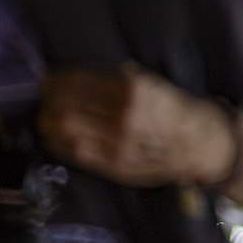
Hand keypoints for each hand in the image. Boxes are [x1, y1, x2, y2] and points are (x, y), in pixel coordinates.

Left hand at [37, 66, 235, 189]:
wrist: (198, 144)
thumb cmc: (172, 109)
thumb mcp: (151, 82)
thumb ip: (117, 77)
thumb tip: (75, 76)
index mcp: (132, 90)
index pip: (76, 83)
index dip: (55, 81)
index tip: (48, 79)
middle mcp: (122, 116)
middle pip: (64, 107)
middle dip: (47, 101)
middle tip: (44, 97)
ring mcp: (116, 144)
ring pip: (63, 130)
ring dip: (47, 121)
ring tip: (47, 115)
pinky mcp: (113, 165)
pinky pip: (73, 152)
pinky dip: (57, 142)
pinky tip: (55, 135)